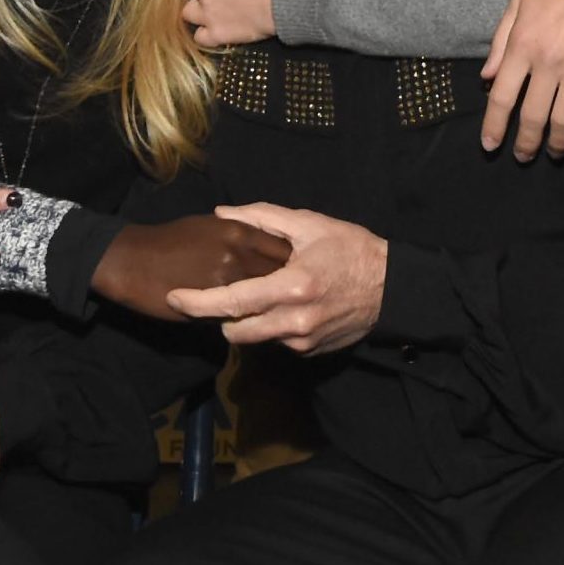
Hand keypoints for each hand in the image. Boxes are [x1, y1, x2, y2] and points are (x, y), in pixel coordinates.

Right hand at [91, 214, 289, 319]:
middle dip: (291, 286)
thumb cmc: (172, 240)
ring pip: (268, 299)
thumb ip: (242, 233)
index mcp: (240, 230)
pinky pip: (245, 316)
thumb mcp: (211, 226)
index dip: (294, 263)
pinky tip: (254, 322)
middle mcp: (240, 254)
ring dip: (274, 306)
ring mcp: (229, 282)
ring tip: (279, 312)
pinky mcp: (215, 306)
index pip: (285, 249)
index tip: (297, 272)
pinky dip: (253, 320)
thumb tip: (267, 247)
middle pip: (284, 274)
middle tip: (293, 296)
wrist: (136, 260)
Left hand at [166, 203, 385, 354]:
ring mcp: (303, 341)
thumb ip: (261, 218)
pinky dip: (269, 326)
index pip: (232, 302)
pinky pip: (275, 342)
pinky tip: (281, 305)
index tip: (173, 298)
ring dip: (244, 321)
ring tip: (254, 294)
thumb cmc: (349, 248)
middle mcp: (294, 321)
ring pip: (253, 338)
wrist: (390, 287)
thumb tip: (221, 213)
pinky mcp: (310, 352)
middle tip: (217, 291)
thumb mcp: (308, 224)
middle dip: (218, 315)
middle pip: (235, 329)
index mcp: (292, 286)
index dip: (198, 302)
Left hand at [479, 0, 563, 160]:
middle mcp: (548, 60)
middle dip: (525, 143)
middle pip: (532, 116)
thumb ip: (502, 39)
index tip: (490, 145)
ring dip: (558, 144)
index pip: (501, 96)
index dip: (493, 125)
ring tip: (554, 154)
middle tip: (523, 157)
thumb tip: (486, 75)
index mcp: (522, 43)